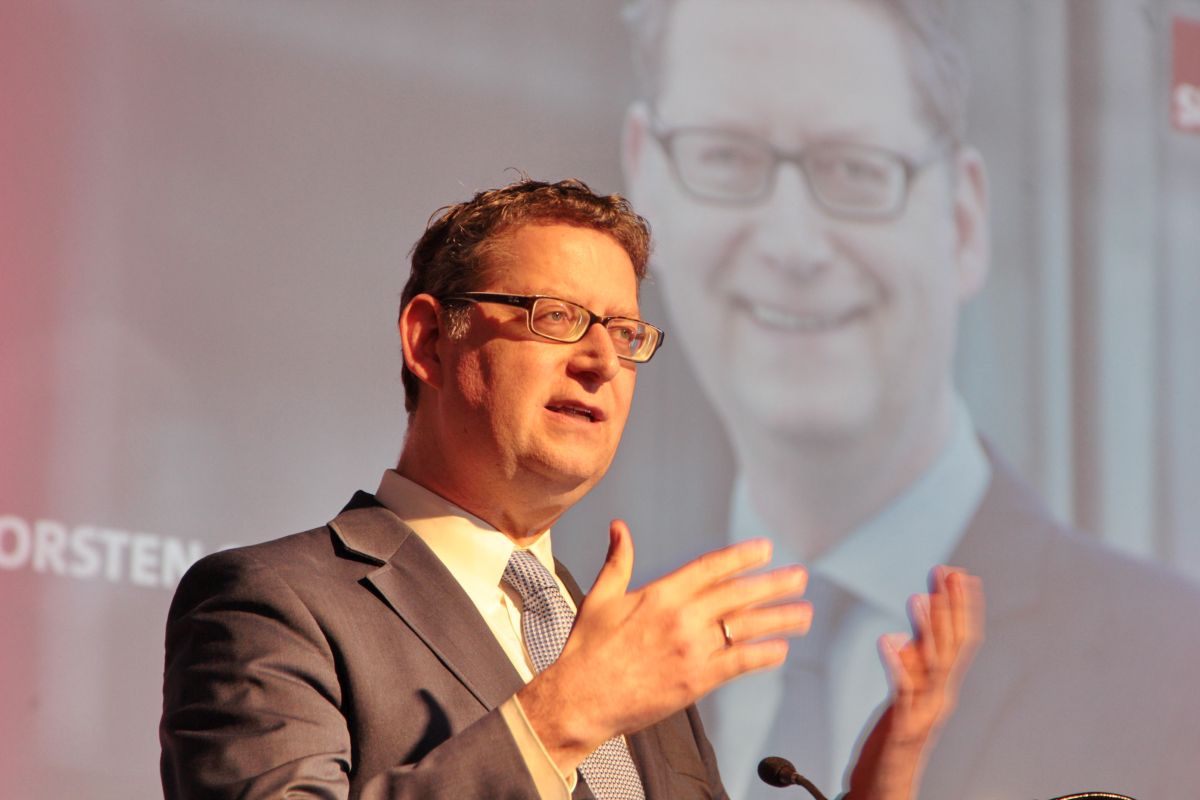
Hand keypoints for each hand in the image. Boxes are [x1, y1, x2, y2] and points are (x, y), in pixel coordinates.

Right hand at [518, 519, 810, 772]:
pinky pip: (739, 664)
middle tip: (800, 577)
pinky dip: (763, 655)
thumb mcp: (599, 598)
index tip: (765, 549)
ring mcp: (692, 650)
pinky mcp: (696, 681)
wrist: (580, 700)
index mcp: (660, 594)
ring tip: (804, 613)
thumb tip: (619, 528)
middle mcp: (681, 618)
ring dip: (779, 619)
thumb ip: (618, 562)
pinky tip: (781, 649)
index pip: (710, 568)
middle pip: (738, 595)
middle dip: (773, 584)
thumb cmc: (586, 650)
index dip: (741, 556)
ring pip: (746, 628)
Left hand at [846, 566, 983, 799]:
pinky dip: (897, 664)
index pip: (959, 640)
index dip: (962, 607)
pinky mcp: (903, 726)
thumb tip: (909, 635)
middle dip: (951, 607)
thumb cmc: (892, 745)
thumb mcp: (903, 696)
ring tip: (920, 597)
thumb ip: (910, 665)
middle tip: (948, 572)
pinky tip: (887, 641)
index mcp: (939, 686)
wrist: (884, 790)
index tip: (960, 574)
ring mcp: (923, 711)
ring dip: (927, 629)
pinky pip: (902, 690)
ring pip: (932, 664)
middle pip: (952, 645)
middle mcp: (938, 696)